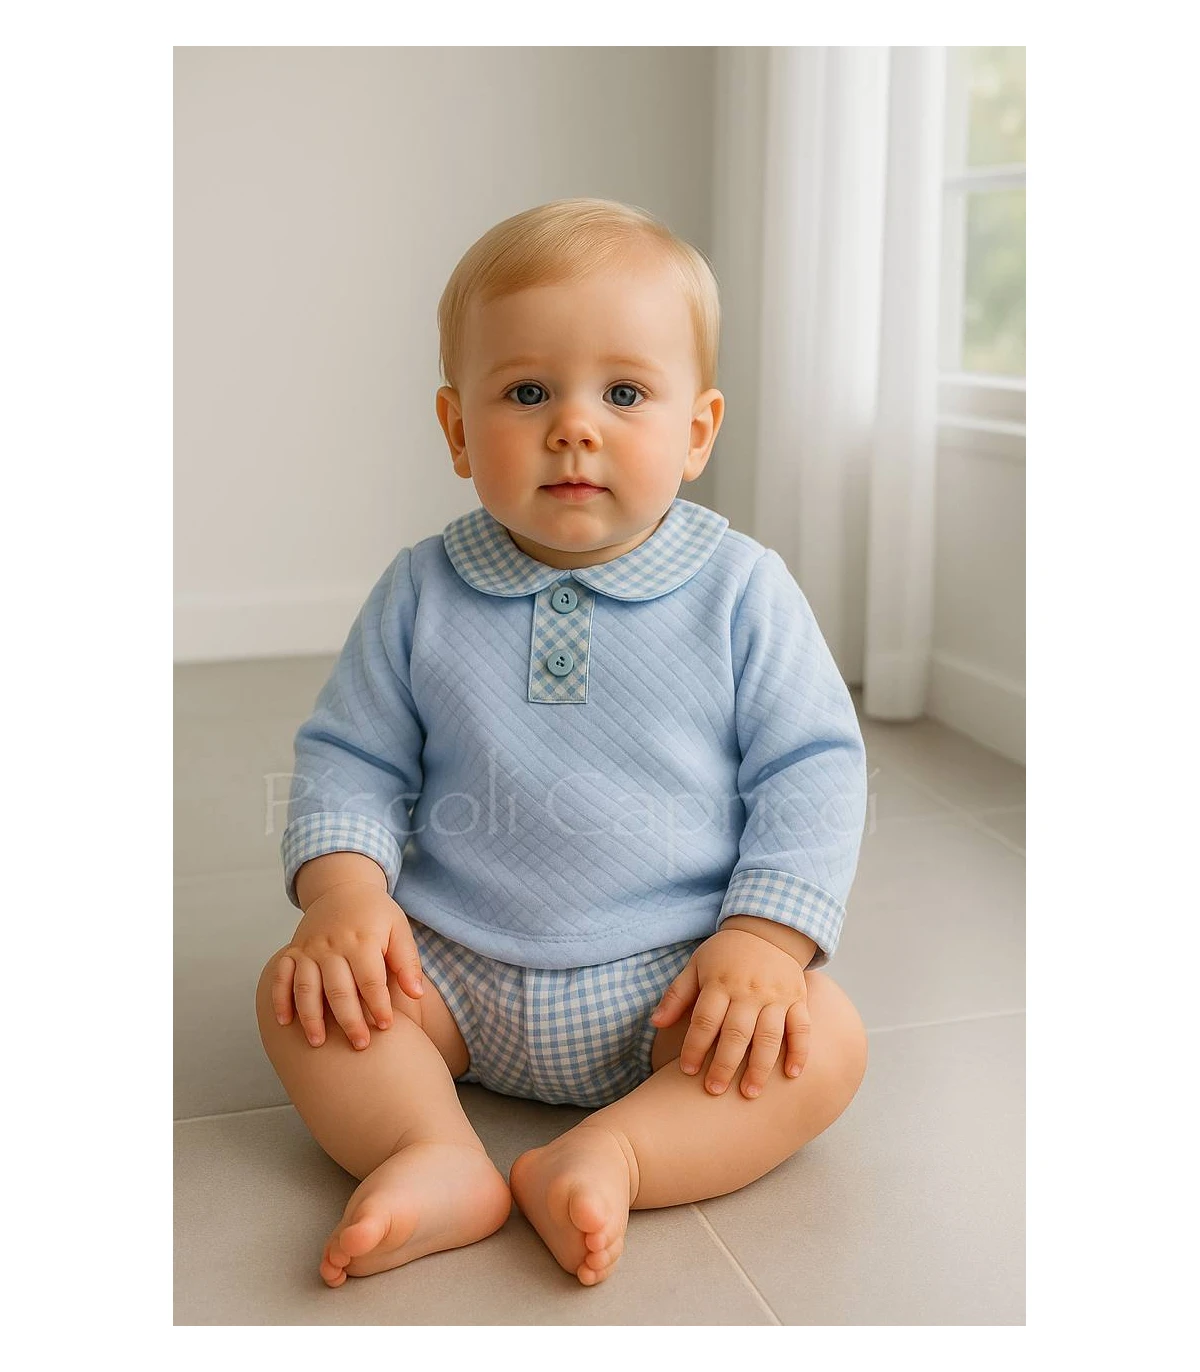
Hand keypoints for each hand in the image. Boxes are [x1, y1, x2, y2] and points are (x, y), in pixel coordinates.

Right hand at [270, 884, 423, 1050]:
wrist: (343, 888)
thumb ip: (407, 962)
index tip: (386, 1027)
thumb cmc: (376, 915)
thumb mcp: (399, 929)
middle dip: (349, 1020)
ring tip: (318, 1043)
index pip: (370, 979)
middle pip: (338, 989)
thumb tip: (416, 994)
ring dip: (310, 1017)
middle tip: (360, 1045)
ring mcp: (309, 948)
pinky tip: (284, 1023)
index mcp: (362, 939)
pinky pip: (280, 976)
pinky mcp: (293, 951)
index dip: (378, 1005)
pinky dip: (279, 998)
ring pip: (306, 986)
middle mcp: (332, 945)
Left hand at [649, 929, 809, 1098]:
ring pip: (769, 1036)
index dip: (694, 1047)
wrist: (767, 930)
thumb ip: (677, 995)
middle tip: (714, 1090)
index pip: (705, 1020)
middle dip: (724, 1065)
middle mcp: (749, 991)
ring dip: (760, 1067)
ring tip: (749, 1093)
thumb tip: (655, 1023)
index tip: (686, 1071)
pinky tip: (792, 1074)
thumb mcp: (695, 965)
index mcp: (720, 983)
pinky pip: (801, 1028)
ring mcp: (776, 996)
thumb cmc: (724, 954)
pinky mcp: (798, 999)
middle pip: (736, 1033)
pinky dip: (799, 1051)